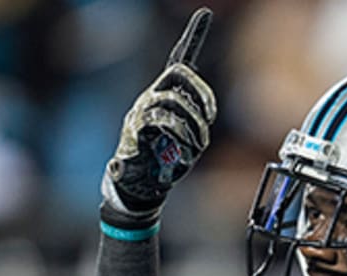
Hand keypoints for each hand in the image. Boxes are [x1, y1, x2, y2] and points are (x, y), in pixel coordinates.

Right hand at [103, 8, 216, 219]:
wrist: (138, 187)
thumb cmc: (163, 164)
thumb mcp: (186, 140)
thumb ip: (193, 122)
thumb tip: (204, 118)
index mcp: (165, 96)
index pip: (179, 60)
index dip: (193, 36)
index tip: (204, 13)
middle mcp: (152, 97)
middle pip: (179, 72)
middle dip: (201, 92)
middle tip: (209, 117)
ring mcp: (142, 110)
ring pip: (174, 100)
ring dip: (193, 124)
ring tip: (196, 145)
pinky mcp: (136, 127)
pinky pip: (161, 120)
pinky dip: (179, 135)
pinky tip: (182, 151)